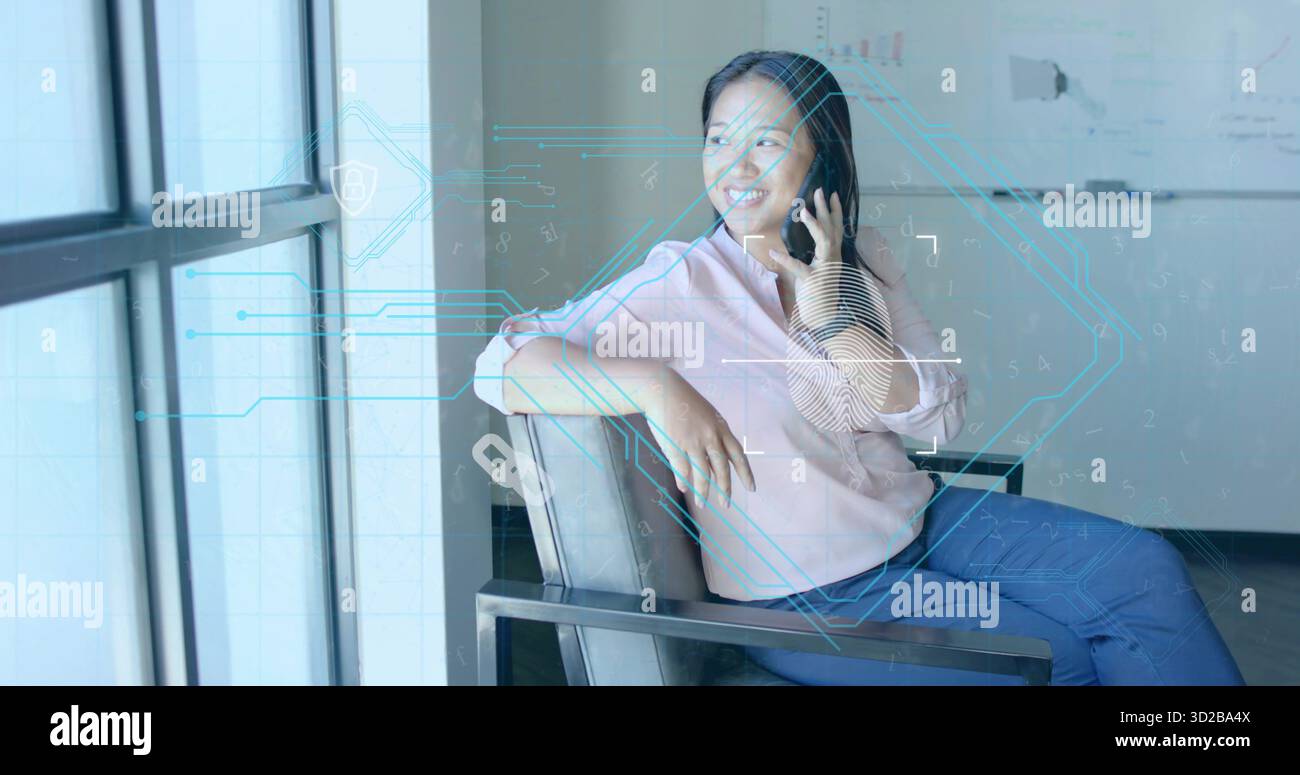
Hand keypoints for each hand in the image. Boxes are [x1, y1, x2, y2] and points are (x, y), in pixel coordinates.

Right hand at [642, 370, 755, 507]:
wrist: (662, 388)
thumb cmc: (683, 402)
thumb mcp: (705, 417)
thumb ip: (709, 441)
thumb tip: (709, 467)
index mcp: (721, 428)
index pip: (738, 455)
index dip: (746, 473)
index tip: (752, 488)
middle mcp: (710, 436)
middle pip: (722, 468)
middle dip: (725, 489)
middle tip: (726, 505)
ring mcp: (693, 441)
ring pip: (702, 474)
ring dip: (703, 492)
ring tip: (703, 504)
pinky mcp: (675, 445)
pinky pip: (682, 470)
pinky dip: (684, 481)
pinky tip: (684, 489)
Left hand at [766, 187, 845, 329]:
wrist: (826, 316)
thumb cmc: (821, 291)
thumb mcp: (821, 268)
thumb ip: (819, 254)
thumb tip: (813, 239)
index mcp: (834, 255)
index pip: (837, 228)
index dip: (836, 211)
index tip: (832, 194)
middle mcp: (832, 258)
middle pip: (832, 228)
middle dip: (826, 208)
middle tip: (820, 190)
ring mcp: (824, 268)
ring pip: (823, 242)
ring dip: (814, 225)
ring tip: (804, 211)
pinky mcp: (812, 281)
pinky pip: (798, 268)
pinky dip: (785, 260)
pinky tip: (773, 251)